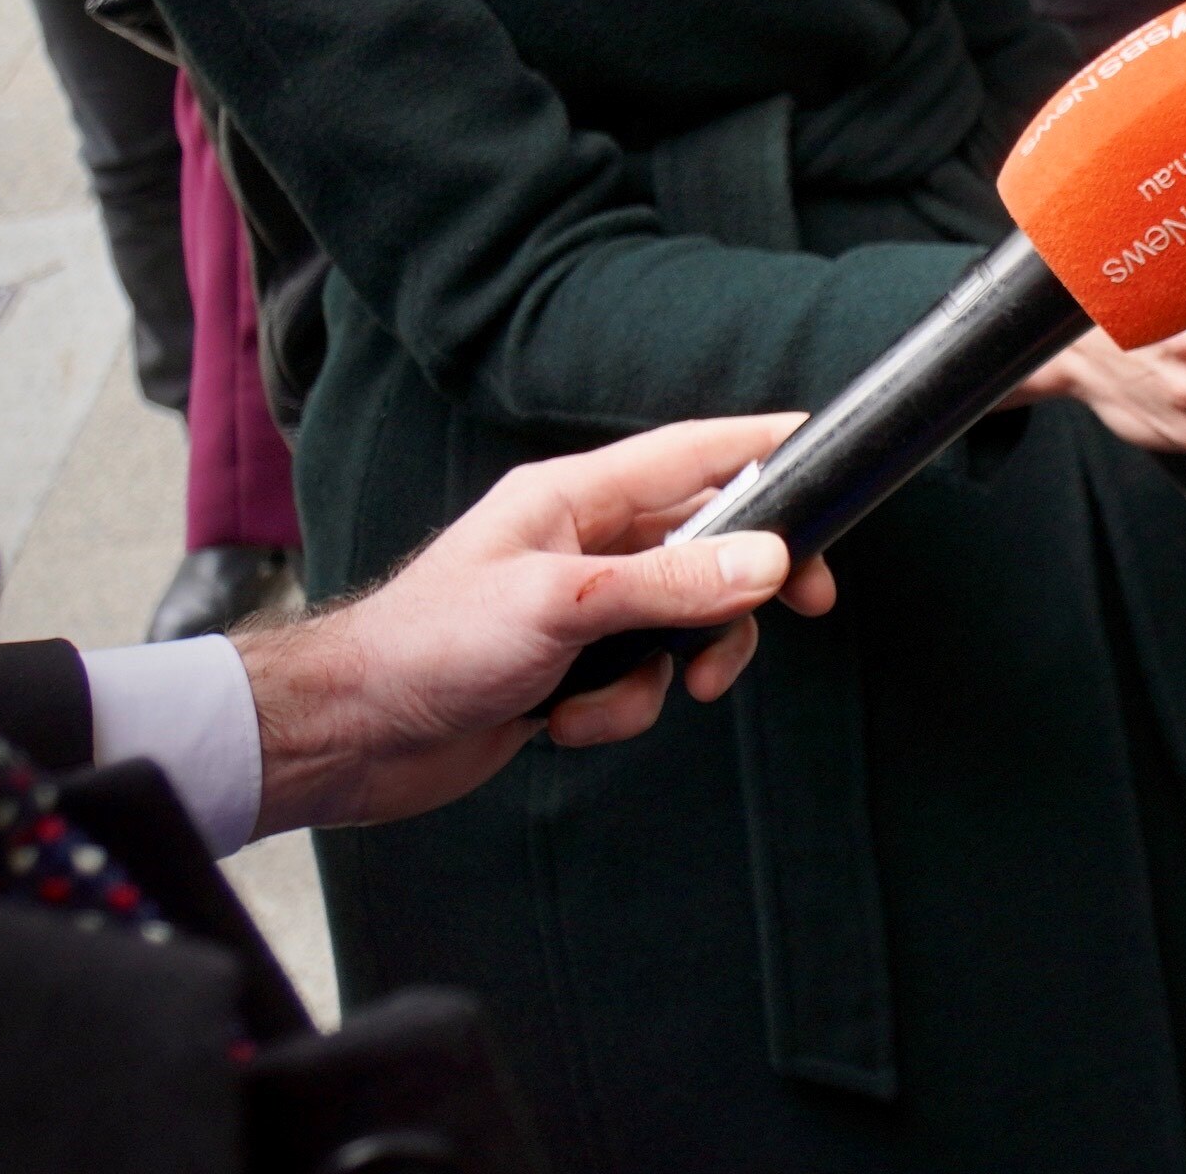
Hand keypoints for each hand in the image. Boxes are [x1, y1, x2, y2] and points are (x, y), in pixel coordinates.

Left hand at [238, 413, 838, 835]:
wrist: (350, 738)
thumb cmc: (428, 648)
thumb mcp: (560, 609)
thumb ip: (668, 584)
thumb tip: (768, 562)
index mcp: (576, 497)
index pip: (698, 453)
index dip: (768, 446)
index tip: (835, 453)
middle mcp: (586, 542)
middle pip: (709, 540)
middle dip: (748, 582)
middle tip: (804, 604)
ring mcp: (581, 606)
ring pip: (684, 619)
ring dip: (677, 666)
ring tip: (647, 693)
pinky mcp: (571, 666)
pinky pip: (642, 677)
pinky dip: (623, 708)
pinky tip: (567, 724)